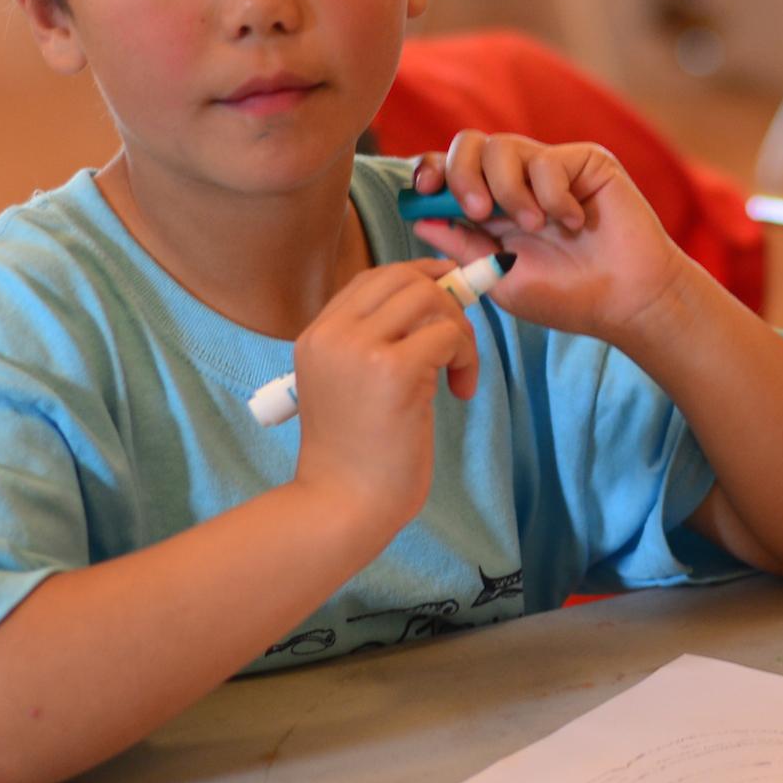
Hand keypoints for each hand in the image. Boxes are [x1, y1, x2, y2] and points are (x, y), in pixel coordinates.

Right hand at [290, 259, 479, 535]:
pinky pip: (448, 336)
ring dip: (459, 330)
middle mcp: (332, 334)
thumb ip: (373, 346)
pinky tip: (460, 390)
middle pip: (402, 277)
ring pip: (430, 298)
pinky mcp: (394, 371)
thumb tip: (435, 303)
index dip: (417, 278)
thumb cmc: (354, 459)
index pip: (372, 278)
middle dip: (444, 297)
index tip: (447, 299)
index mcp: (316, 336)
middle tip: (459, 339)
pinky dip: (466, 357)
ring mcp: (360, 349)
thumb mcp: (348, 387)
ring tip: (458, 373)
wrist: (341, 506)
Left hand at [407, 131, 686, 344]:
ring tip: (537, 226)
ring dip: (510, 190)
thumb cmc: (568, 298)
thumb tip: (419, 220)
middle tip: (479, 211)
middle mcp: (518, 181)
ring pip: (503, 146)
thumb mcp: (501, 278)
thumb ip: (462, 247)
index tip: (424, 190)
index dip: (430, 171)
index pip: (449, 170)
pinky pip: (547, 160)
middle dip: (462, 174)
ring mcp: (552, 168)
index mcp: (492, 209)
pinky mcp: (585, 162)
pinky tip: (575, 222)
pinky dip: (553, 195)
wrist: (627, 300)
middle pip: (469, 144)